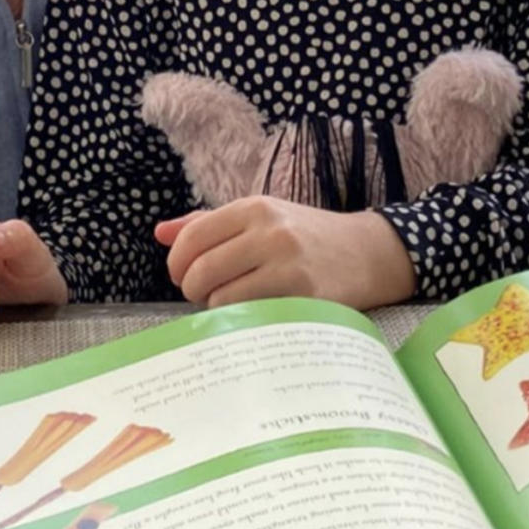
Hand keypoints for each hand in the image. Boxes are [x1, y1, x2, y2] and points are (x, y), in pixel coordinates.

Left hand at [155, 198, 414, 309]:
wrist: (368, 253)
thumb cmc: (306, 236)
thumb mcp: (262, 218)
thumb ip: (209, 223)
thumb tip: (160, 233)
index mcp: (255, 208)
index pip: (193, 237)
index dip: (178, 263)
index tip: (183, 276)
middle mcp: (270, 232)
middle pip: (201, 271)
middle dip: (193, 289)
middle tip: (206, 294)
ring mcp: (288, 266)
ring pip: (221, 298)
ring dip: (217, 309)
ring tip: (232, 304)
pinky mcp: (304, 297)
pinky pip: (250, 317)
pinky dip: (242, 320)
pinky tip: (254, 314)